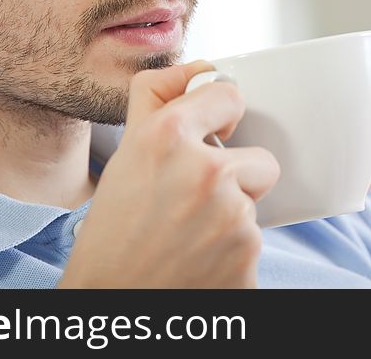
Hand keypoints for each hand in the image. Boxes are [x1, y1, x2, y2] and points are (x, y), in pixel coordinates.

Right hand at [58, 60, 280, 287]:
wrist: (110, 301)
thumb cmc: (112, 231)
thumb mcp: (126, 153)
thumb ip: (158, 100)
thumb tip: (201, 69)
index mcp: (167, 136)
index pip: (230, 95)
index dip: (221, 116)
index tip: (211, 134)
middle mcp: (205, 172)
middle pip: (259, 159)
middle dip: (236, 178)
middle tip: (193, 201)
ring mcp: (232, 218)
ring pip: (256, 203)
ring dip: (233, 217)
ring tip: (191, 235)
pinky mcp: (248, 258)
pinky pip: (255, 241)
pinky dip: (233, 253)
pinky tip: (200, 260)